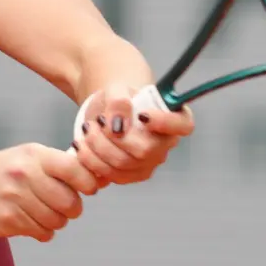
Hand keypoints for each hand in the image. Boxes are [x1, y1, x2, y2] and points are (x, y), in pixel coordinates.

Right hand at [0, 144, 96, 242]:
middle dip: (73, 208)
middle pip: (69, 201)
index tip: (89, 188)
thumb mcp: (28, 158)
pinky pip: (42, 233)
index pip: (74, 169)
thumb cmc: (5, 172)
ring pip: (57, 221)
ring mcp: (14, 198)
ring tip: (46, 213)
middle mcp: (24, 175)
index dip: (88, 182)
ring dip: (57, 222)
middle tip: (67, 206)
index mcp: (33, 155)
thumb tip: (99, 178)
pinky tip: (32, 221)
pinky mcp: (8, 220)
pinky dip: (43, 231)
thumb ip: (59, 165)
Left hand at [72, 84, 194, 184]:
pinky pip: (108, 177)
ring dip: (96, 148)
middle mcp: (163, 146)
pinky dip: (89, 162)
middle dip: (113, 137)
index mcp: (172, 118)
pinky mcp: (127, 176)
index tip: (143, 114)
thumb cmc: (118, 98)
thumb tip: (118, 124)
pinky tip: (82, 145)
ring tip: (86, 129)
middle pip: (145, 151)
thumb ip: (119, 101)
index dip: (166, 122)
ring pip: (122, 166)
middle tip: (97, 121)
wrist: (105, 112)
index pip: (183, 125)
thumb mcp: (116, 89)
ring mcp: (147, 164)